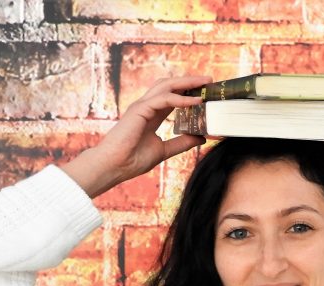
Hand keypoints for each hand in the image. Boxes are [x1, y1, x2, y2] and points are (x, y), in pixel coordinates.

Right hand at [61, 75, 210, 196]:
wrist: (114, 166)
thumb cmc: (132, 160)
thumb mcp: (164, 150)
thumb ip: (181, 142)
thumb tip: (201, 137)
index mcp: (151, 114)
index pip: (173, 97)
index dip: (189, 92)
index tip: (206, 92)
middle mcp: (147, 106)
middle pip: (170, 85)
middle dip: (190, 81)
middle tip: (209, 80)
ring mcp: (142, 106)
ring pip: (167, 85)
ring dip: (187, 82)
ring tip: (205, 83)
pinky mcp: (140, 109)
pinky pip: (164, 98)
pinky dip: (180, 98)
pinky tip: (195, 100)